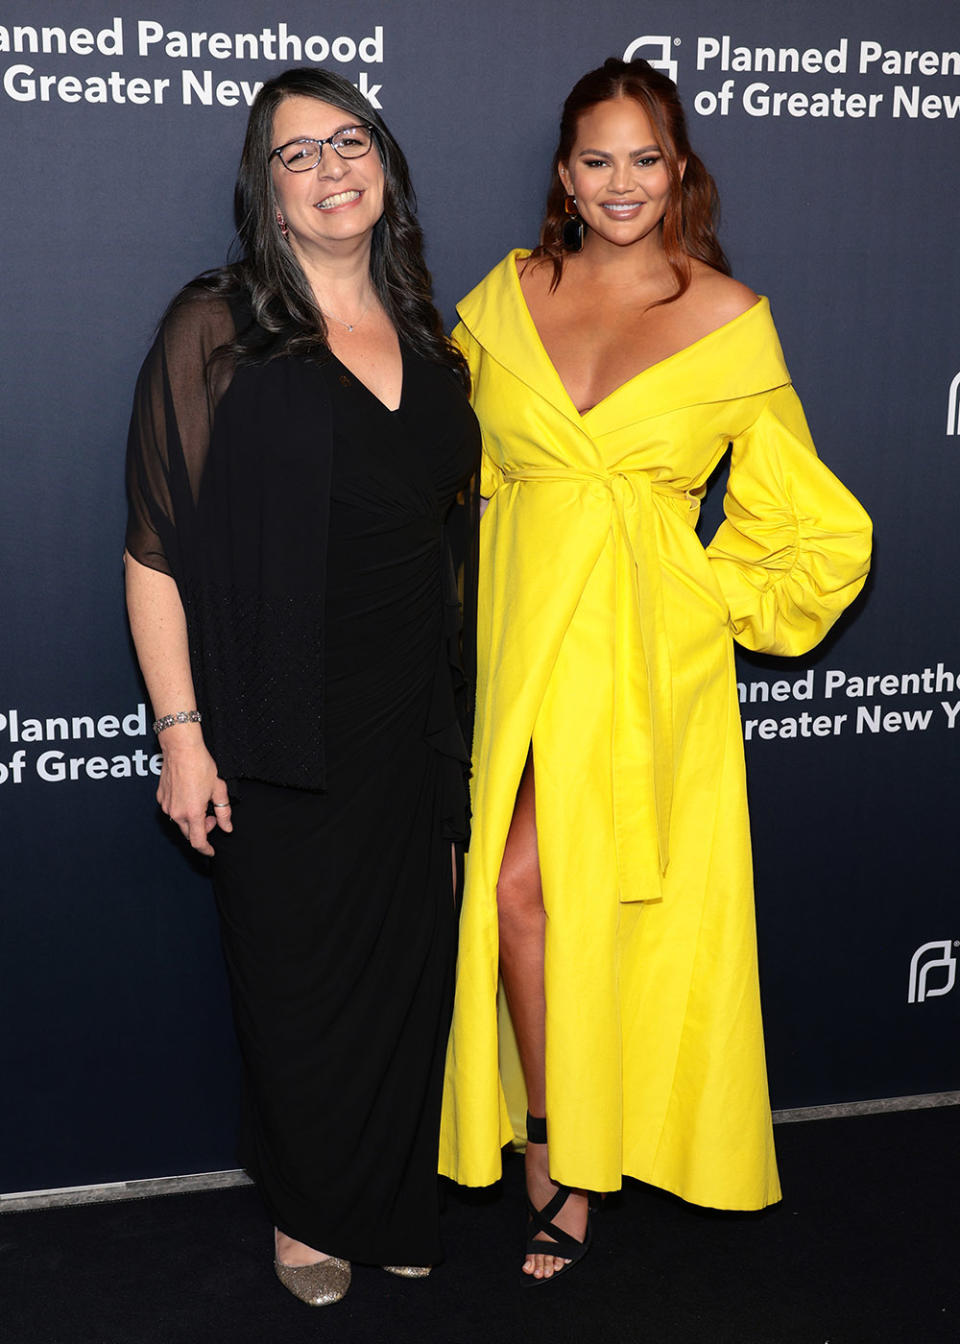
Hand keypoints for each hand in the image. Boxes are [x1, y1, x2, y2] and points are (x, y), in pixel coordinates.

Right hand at [156, 733, 231, 855]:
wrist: (181, 749)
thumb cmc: (201, 766)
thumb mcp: (218, 789)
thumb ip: (223, 812)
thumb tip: (227, 827)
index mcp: (192, 813)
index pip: (198, 842)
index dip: (206, 850)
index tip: (211, 851)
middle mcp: (176, 813)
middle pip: (188, 833)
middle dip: (201, 830)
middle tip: (211, 816)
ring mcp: (166, 806)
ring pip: (179, 822)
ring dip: (191, 820)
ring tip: (200, 802)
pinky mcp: (160, 798)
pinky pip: (172, 810)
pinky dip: (182, 810)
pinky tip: (189, 796)